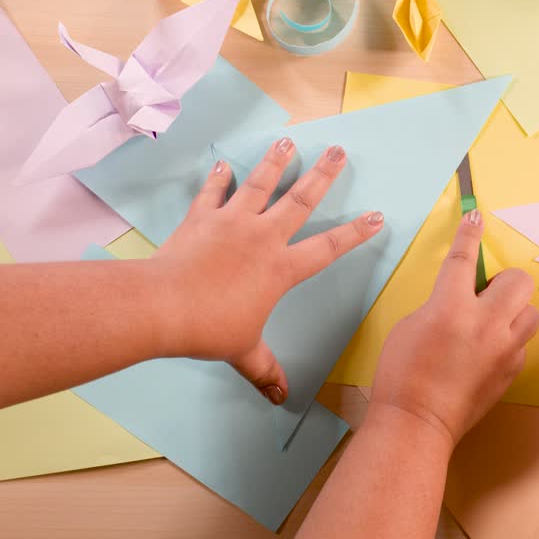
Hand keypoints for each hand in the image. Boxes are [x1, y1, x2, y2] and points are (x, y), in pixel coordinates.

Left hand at [152, 139, 381, 404]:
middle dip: (322, 174)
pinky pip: (212, 193)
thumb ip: (265, 369)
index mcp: (280, 269)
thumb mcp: (243, 352)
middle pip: (299, 200)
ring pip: (259, 184)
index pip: (327, 249)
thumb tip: (281, 398)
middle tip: (337, 150)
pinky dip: (218, 178)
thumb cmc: (208, 330)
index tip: (375, 216)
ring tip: (286, 140)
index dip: (354, 233)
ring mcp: (231, 223)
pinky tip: (223, 165)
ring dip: (275, 161)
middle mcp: (262, 238)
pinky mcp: (201, 218)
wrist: (163, 307)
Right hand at [370, 210, 538, 447]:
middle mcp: (484, 324)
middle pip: (517, 280)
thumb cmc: (402, 374)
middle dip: (503, 282)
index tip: (476, 216)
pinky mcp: (511, 371)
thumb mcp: (411, 324)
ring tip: (491, 323)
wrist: (416, 422)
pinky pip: (522, 343)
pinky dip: (509, 341)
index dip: (470, 233)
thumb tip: (460, 298)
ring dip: (513, 311)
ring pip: (530, 312)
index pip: (464, 258)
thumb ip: (440, 303)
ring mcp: (503, 349)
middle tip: (483, 295)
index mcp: (450, 307)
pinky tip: (488, 352)